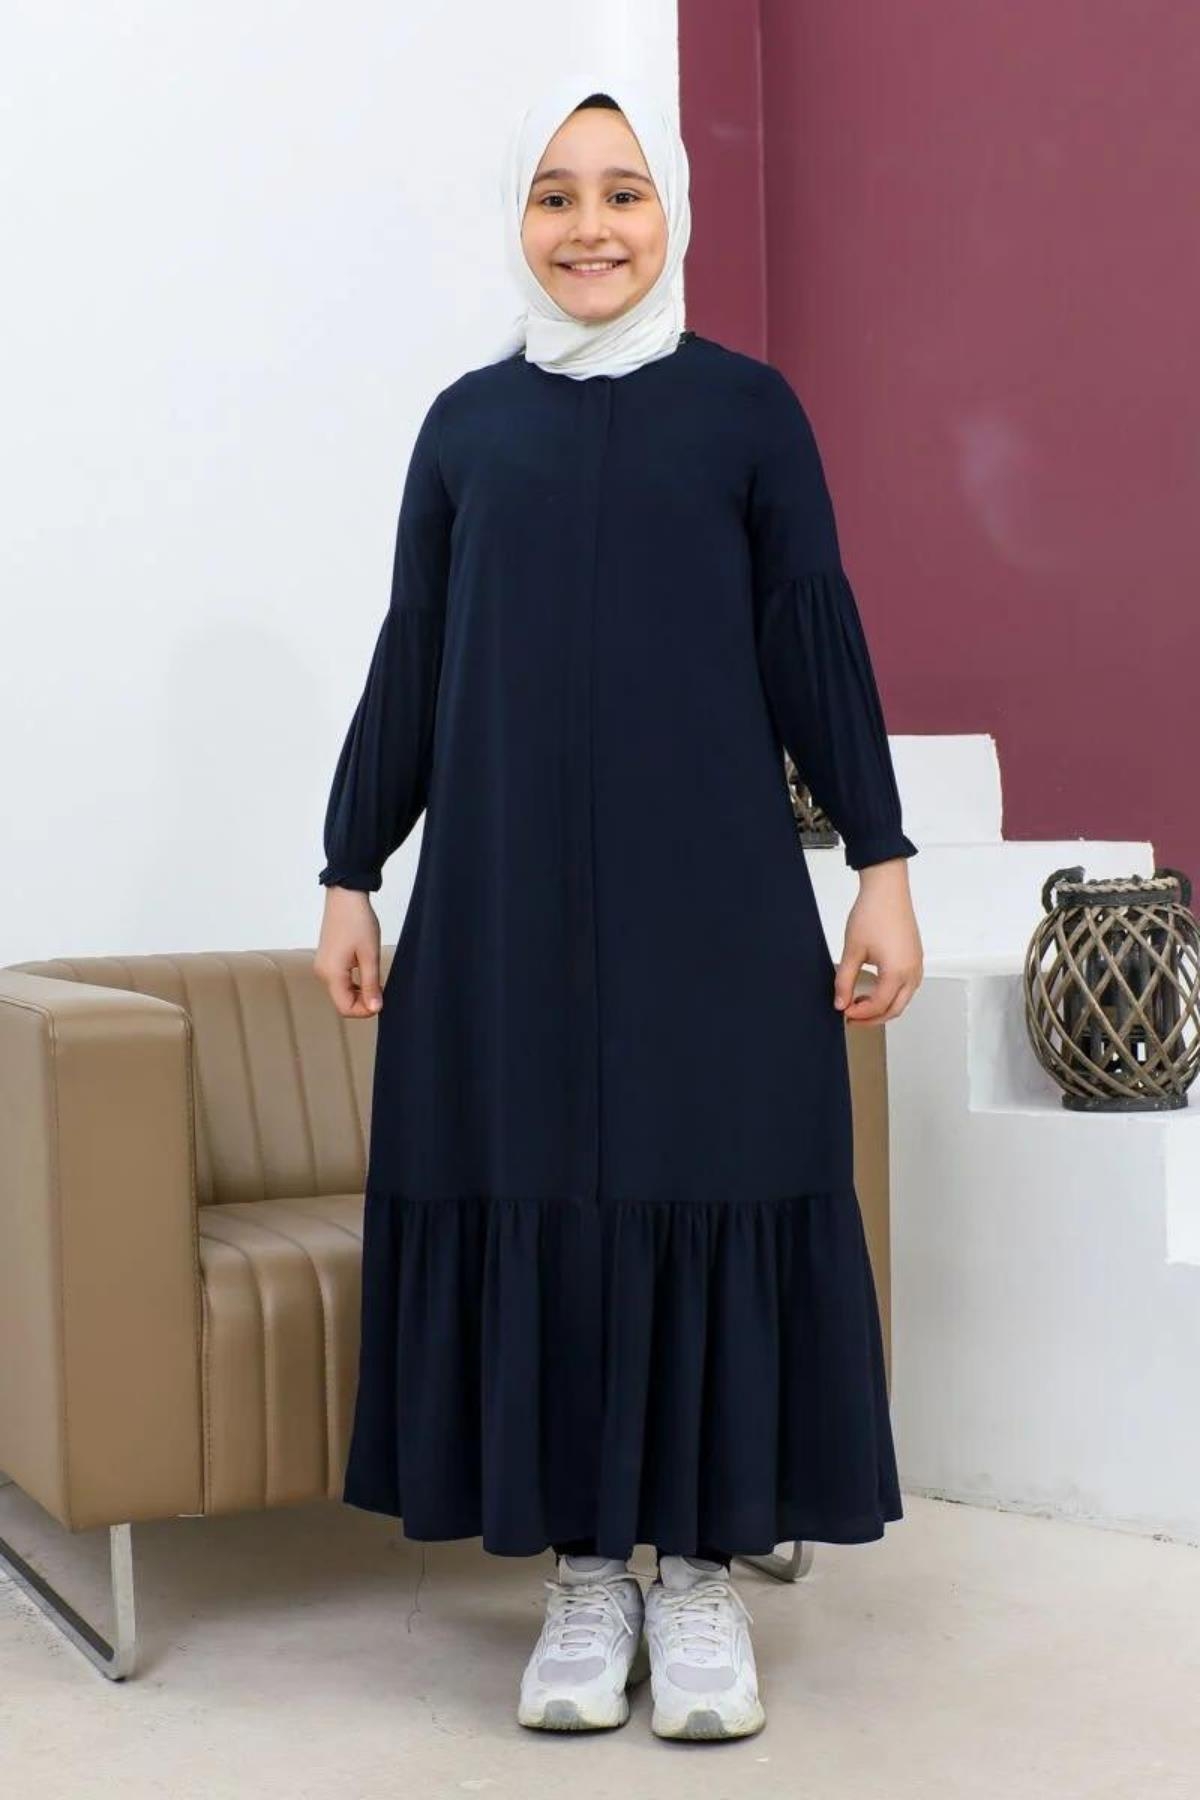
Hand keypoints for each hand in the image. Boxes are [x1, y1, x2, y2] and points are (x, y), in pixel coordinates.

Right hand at [313, 887, 384, 1018]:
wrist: (345, 896)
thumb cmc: (358, 921)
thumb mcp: (370, 955)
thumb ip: (371, 984)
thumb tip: (375, 1008)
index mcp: (332, 973)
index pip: (345, 1008)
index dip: (364, 1011)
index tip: (381, 1001)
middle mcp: (323, 973)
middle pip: (342, 1001)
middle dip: (363, 1002)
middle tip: (382, 989)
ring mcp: (322, 966)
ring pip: (341, 992)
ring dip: (359, 992)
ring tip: (376, 979)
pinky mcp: (326, 959)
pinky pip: (339, 980)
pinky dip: (353, 983)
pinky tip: (366, 972)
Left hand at [832, 860, 922, 1025]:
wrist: (887, 890)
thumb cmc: (872, 914)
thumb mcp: (852, 950)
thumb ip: (844, 981)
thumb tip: (840, 1002)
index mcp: (897, 972)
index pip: (879, 1006)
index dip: (860, 1013)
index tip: (844, 1012)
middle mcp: (912, 972)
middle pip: (895, 1009)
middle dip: (873, 1018)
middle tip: (852, 1017)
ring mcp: (917, 965)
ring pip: (903, 999)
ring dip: (883, 1007)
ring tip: (860, 1003)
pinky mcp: (916, 958)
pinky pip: (908, 986)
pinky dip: (892, 994)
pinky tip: (874, 988)